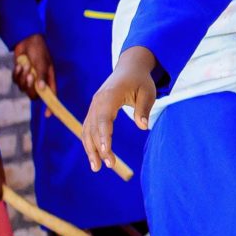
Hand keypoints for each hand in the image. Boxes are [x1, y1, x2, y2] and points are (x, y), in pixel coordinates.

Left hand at [9, 33, 52, 100]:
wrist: (27, 40)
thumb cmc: (39, 50)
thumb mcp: (42, 62)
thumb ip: (42, 76)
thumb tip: (42, 89)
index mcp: (49, 79)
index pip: (51, 96)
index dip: (50, 106)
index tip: (48, 115)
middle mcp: (40, 81)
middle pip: (34, 95)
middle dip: (30, 86)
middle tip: (30, 75)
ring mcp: (29, 79)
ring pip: (23, 88)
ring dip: (22, 77)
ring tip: (25, 65)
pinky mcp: (20, 75)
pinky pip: (16, 81)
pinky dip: (16, 73)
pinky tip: (19, 64)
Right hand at [85, 48, 160, 165]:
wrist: (130, 67)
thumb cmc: (141, 80)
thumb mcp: (148, 92)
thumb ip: (144, 109)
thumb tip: (143, 126)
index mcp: (110, 96)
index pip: (103, 120)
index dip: (104, 137)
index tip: (107, 152)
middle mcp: (97, 101)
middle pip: (93, 128)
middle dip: (98, 148)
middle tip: (108, 166)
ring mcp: (93, 105)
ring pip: (87, 130)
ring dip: (90, 149)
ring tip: (97, 167)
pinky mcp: (94, 110)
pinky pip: (88, 128)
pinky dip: (89, 142)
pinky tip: (94, 155)